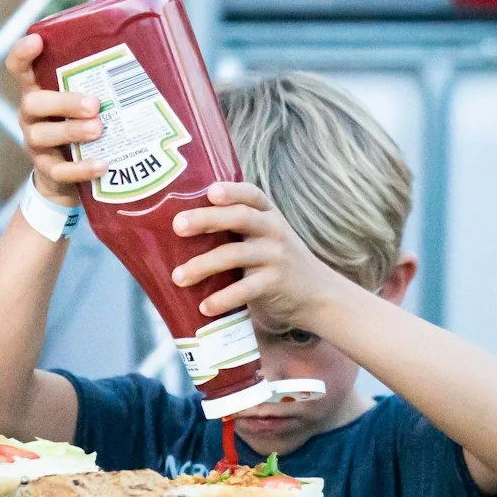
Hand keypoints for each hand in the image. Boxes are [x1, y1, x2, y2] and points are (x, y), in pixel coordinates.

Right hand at [6, 33, 105, 207]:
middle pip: (33, 102)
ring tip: (98, 129)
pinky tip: (102, 164)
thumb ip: (101, 83)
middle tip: (94, 104)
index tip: (37, 40)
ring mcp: (36, 143)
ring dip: (71, 131)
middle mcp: (32, 115)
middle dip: (63, 102)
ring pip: (42, 135)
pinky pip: (59, 171)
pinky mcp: (47, 170)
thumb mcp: (84, 101)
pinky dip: (80, 168)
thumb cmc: (81, 125)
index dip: (22, 54)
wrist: (68, 177)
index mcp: (39, 91)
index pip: (19, 68)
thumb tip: (149, 59)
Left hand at [170, 182, 344, 330]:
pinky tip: (204, 306)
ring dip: (203, 265)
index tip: (209, 191)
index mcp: (269, 215)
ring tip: (178, 277)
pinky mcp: (275, 284)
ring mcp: (275, 257)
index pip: (251, 195)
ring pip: (235, 254)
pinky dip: (222, 298)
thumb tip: (179, 229)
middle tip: (177, 226)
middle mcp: (273, 230)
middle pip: (239, 217)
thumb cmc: (277, 263)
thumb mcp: (266, 238)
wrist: (318, 295)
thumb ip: (237, 230)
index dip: (231, 190)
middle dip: (206, 219)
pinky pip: (245, 289)